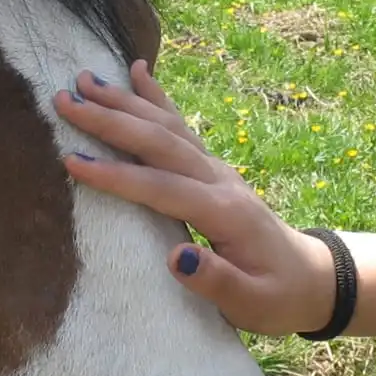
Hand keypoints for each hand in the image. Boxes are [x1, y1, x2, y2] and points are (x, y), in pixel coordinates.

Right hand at [55, 62, 338, 335]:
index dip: (117, 175)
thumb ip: (216, 282)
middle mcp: (219, 181)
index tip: (72, 161)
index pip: (163, 188)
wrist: (310, 279)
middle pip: (160, 143)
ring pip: (167, 127)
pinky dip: (157, 97)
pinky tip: (137, 71)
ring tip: (84, 79)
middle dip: (110, 120)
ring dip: (125, 101)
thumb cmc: (276, 297)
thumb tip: (176, 258)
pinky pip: (180, 127)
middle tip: (64, 100)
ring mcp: (217, 170)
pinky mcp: (212, 169)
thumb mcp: (251, 304)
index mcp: (224, 213)